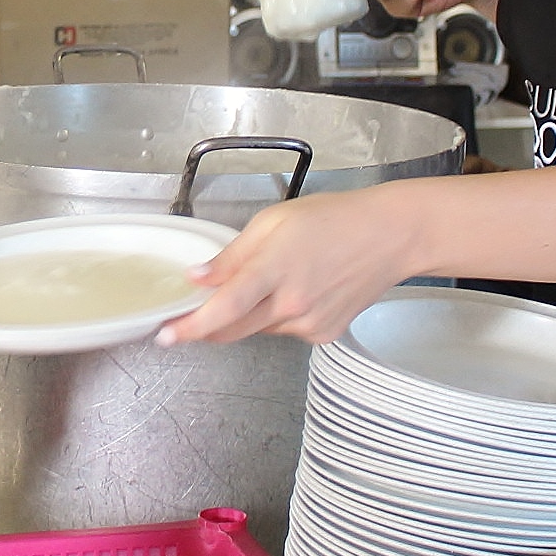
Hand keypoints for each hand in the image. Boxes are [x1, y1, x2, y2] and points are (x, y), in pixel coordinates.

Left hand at [157, 186, 423, 345]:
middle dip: (206, 325)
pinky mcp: (323, 334)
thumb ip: (232, 255)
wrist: (389, 237)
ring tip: (272, 279)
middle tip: (191, 313)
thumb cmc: (334, 220)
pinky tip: (297, 290)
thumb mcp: (273, 222)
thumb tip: (198, 277)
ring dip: (247, 314)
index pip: (221, 310)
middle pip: (231, 330)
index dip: (189, 327)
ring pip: (257, 330)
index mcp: (273, 271)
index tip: (165, 335)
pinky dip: (277, 316)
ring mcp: (308, 324)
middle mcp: (291, 304)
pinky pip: (284, 332)